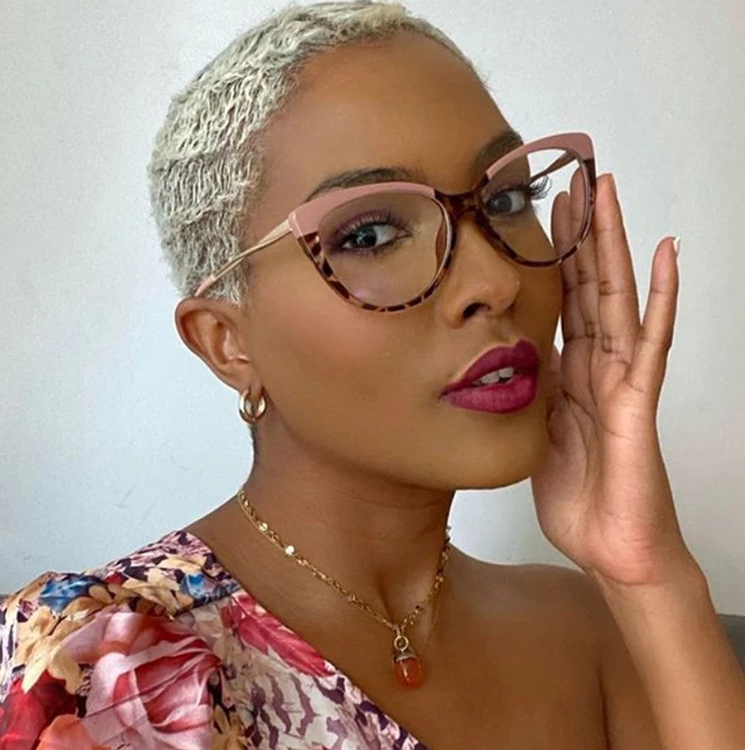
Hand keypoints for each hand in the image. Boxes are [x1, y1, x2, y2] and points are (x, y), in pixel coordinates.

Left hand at [530, 172, 695, 587]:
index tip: (541, 209)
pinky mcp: (639, 403)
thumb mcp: (535, 435)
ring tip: (610, 192)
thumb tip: (507, 359)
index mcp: (569, 374)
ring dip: (613, 244)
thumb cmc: (580, 499)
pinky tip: (668, 254)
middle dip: (580, 231)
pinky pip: (652, 343)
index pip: (561, 300)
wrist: (612, 550)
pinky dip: (661, 298)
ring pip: (617, 298)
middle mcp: (597, 367)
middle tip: (573, 176)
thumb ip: (529, 394)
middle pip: (588, 285)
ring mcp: (622, 380)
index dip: (553, 255)